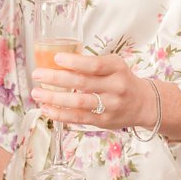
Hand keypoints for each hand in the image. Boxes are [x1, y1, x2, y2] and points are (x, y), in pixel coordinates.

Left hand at [30, 51, 155, 131]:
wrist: (143, 104)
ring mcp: (110, 106)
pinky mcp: (103, 121)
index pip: (95, 65)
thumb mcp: (114, 65)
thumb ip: (91, 64)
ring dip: (54, 98)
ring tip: (37, 93)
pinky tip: (47, 109)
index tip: (56, 58)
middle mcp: (115, 87)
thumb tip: (57, 62)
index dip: (74, 62)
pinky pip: (78, 118)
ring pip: (78, 102)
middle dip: (56, 78)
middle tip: (37, 74)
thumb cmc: (122, 80)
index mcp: (117, 68)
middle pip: (82, 83)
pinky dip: (60, 114)